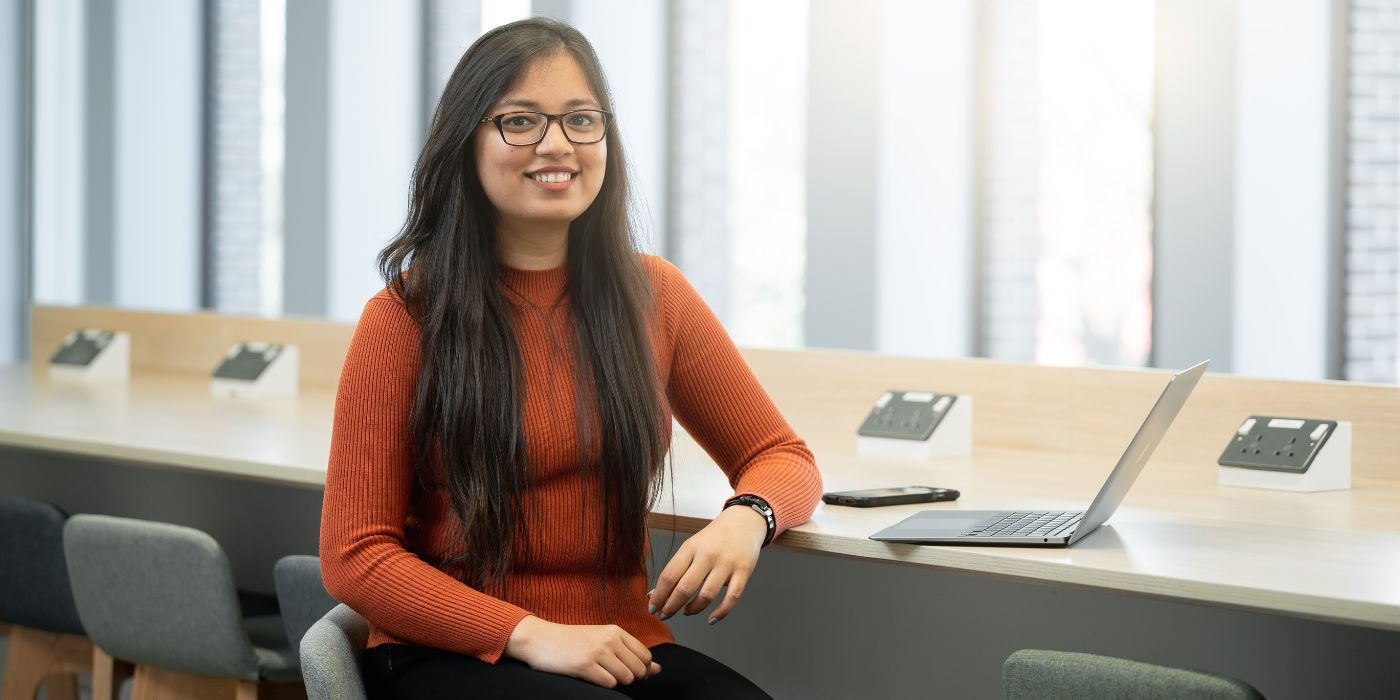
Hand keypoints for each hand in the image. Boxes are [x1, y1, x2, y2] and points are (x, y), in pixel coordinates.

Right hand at [504, 616, 660, 687]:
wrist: (540, 639)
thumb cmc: (572, 641)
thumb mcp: (602, 640)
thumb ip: (631, 653)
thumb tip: (659, 670)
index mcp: (616, 631)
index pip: (646, 656)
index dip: (641, 669)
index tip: (626, 671)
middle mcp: (610, 639)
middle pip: (639, 669)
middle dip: (630, 678)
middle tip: (611, 674)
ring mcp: (598, 652)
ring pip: (626, 678)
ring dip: (616, 682)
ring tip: (599, 674)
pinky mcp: (585, 666)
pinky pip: (609, 684)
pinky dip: (603, 685)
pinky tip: (591, 677)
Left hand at [648, 504, 765, 623]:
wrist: (743, 521)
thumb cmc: (713, 538)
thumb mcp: (691, 547)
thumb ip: (675, 570)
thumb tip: (654, 594)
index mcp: (690, 548)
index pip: (669, 576)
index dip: (658, 596)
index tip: (652, 608)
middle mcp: (707, 555)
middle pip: (685, 588)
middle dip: (671, 607)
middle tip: (664, 615)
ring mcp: (727, 564)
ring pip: (707, 595)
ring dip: (693, 609)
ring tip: (686, 612)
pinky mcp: (744, 571)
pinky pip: (732, 598)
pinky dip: (721, 612)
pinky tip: (711, 619)